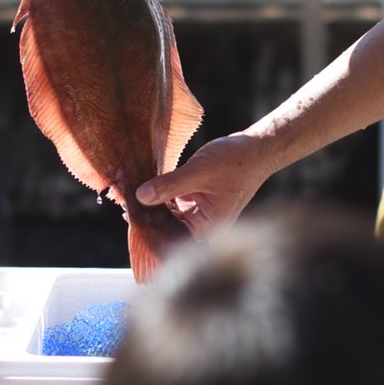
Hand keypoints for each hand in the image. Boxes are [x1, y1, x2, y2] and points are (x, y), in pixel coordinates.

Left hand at [138, 134, 277, 237]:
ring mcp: (201, 212)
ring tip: (131, 193)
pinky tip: (147, 186)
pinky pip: (176, 202)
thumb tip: (141, 197)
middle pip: (169, 226)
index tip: (128, 214)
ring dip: (154, 204)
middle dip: (148, 215)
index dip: (149, 227)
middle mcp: (204, 224)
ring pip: (170, 214)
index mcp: (207, 226)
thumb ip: (169, 185)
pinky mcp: (199, 200)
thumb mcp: (197, 172)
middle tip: (125, 203)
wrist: (258, 149)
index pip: (171, 235)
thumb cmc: (236, 162)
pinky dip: (163, 195)